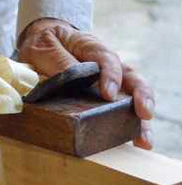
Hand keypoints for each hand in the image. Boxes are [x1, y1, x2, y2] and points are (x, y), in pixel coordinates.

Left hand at [18, 18, 154, 148]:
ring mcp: (106, 79)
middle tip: (144, 113)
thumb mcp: (43, 47)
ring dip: (138, 117)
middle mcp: (105, 63)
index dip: (111, 75)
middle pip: (130, 76)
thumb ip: (57, 59)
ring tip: (143, 139)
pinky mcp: (101, 95)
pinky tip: (134, 141)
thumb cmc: (43, 43)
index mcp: (90, 46)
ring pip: (130, 95)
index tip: (109, 94)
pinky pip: (118, 108)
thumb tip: (71, 77)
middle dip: (140, 95)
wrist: (41, 42)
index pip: (106, 58)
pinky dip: (128, 124)